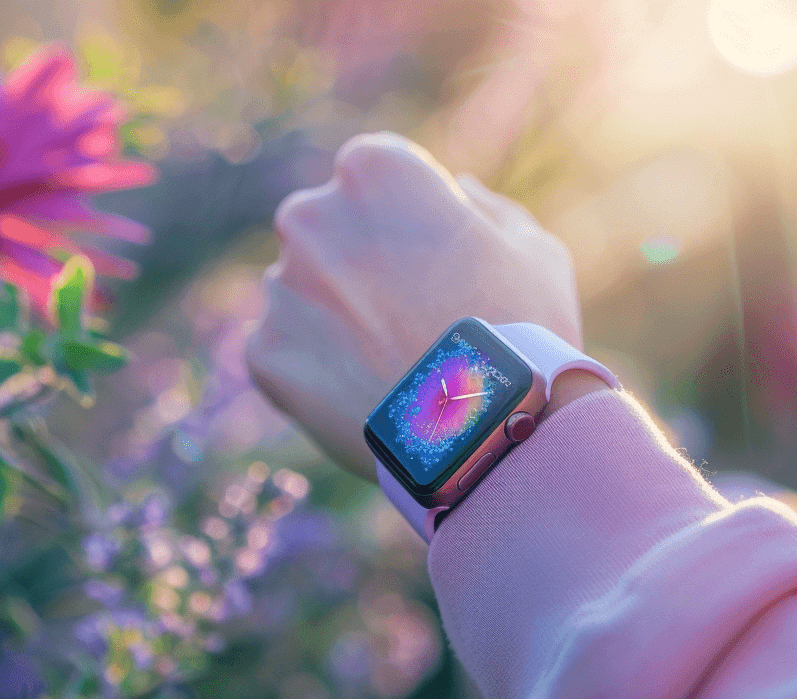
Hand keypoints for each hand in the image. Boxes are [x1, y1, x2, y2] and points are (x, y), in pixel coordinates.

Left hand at [246, 132, 583, 479]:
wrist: (488, 432)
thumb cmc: (522, 331)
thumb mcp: (533, 251)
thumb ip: (489, 208)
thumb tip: (458, 188)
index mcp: (373, 169)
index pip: (373, 176)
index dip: (409, 220)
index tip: (437, 264)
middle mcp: (309, 214)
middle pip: (326, 230)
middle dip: (359, 265)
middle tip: (411, 320)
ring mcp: (280, 286)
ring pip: (301, 293)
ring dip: (336, 318)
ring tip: (392, 366)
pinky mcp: (263, 353)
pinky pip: (284, 353)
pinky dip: (315, 372)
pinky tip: (367, 395)